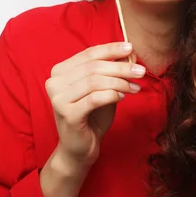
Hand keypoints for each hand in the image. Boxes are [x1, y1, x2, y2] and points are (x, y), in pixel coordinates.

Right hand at [44, 42, 145, 167]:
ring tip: (135, 88)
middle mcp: (54, 82)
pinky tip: (122, 97)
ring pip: (95, 81)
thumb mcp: (103, 88)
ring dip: (120, 82)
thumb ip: (111, 70)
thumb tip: (129, 52)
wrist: (80, 148)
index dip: (111, 49)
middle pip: (93, 67)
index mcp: (60, 71)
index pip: (89, 53)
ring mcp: (58, 98)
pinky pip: (94, 98)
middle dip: (121, 67)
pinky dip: (112, 95)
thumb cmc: (92, 115)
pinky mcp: (67, 114)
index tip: (131, 48)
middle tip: (141, 71)